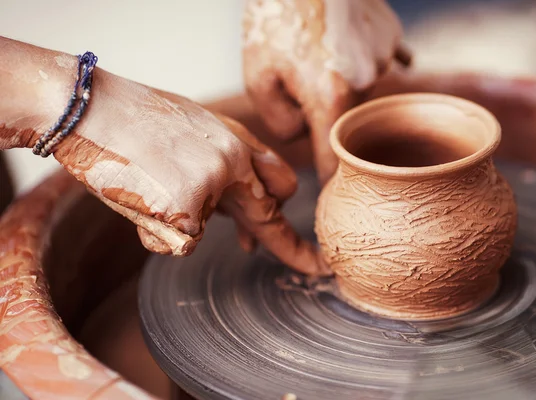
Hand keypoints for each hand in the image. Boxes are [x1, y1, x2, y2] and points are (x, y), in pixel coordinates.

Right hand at [47, 69, 327, 275]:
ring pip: (198, 231)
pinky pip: (176, 243)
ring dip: (172, 219)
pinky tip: (136, 197)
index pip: (281, 185)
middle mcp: (232, 162)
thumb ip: (227, 174)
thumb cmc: (135, 121)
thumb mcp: (194, 132)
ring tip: (146, 182)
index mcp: (236, 140)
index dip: (289, 214)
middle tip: (315, 266)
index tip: (311, 243)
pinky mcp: (185, 208)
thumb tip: (248, 234)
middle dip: (289, 247)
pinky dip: (154, 231)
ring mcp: (210, 185)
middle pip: (266, 218)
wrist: (87, 108)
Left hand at [243, 0, 410, 182]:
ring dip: (337, 83)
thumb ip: (282, 123)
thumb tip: (304, 133)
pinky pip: (377, 65)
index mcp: (331, 98)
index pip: (336, 161)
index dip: (333, 184)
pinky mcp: (393, 38)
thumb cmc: (274, 19)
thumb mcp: (258, 77)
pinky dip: (359, 63)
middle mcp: (366, 84)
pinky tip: (344, 46)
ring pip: (357, 93)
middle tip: (297, 75)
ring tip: (316, 50)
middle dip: (321, 112)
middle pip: (344, 123)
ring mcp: (384, 59)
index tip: (337, 204)